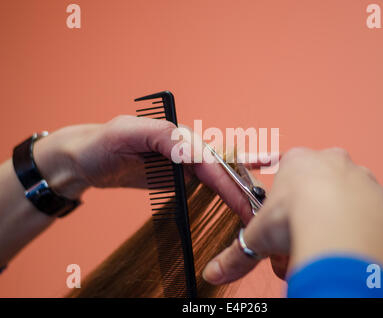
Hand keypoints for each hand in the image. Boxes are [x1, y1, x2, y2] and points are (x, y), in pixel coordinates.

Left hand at [33, 115, 273, 222]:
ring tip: (258, 206)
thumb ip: (159, 134)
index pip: (208, 160)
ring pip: (219, 175)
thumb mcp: (123, 134)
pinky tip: (241, 197)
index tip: (242, 201)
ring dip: (240, 190)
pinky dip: (228, 190)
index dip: (227, 181)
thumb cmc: (99, 145)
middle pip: (220, 167)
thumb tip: (191, 146)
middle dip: (241, 187)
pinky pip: (209, 182)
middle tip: (257, 211)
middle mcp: (185, 146)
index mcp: (176, 135)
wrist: (87, 159)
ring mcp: (184, 161)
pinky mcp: (181, 174)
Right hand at [202, 147, 382, 284]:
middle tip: (299, 237)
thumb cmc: (296, 216)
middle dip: (307, 213)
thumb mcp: (258, 235)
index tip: (281, 210)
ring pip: (344, 198)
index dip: (281, 196)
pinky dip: (357, 226)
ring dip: (333, 220)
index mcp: (299, 160)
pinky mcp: (380, 196)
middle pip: (316, 187)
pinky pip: (368, 210)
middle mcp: (331, 161)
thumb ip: (236, 254)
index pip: (285, 169)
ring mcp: (358, 176)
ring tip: (323, 243)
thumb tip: (215, 271)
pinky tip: (347, 241)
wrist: (337, 224)